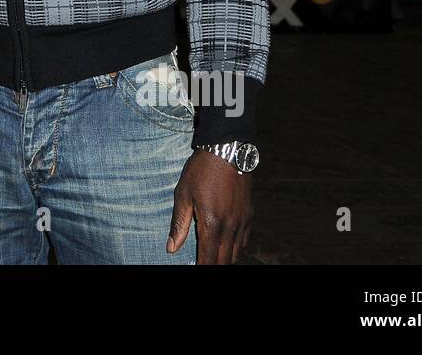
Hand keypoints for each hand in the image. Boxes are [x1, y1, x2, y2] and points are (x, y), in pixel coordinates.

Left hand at [167, 149, 254, 263]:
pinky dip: (237, 249)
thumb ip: (179, 223)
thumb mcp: (183, 194)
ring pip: (237, 252)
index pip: (209, 258)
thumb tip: (171, 248)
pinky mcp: (250, 214)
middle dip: (214, 265)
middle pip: (225, 259)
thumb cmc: (201, 170)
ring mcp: (243, 221)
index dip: (203, 268)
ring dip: (226, 260)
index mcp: (211, 223)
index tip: (197, 270)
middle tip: (205, 266)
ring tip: (215, 261)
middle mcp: (230, 226)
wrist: (228, 149)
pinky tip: (230, 249)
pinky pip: (245, 240)